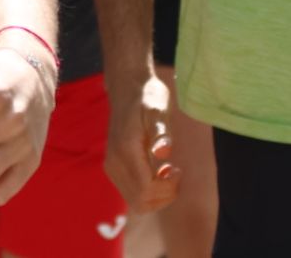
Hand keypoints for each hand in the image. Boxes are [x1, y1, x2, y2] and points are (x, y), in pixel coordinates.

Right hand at [105, 72, 179, 211]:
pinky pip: (132, 193)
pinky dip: (149, 190)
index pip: (145, 190)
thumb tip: (164, 151)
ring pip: (136, 202)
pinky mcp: (114, 168)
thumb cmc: (147, 96)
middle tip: (176, 172)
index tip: (178, 169)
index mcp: (125, 151)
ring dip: (157, 194)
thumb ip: (161, 131)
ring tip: (170, 172)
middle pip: (140, 202)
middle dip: (164, 195)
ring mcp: (112, 167)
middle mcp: (115, 164)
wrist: (128, 88)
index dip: (166, 188)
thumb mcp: (158, 108)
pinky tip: (160, 171)